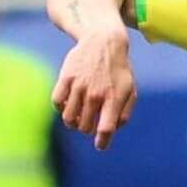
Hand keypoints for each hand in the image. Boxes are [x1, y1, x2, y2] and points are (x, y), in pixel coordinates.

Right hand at [53, 30, 137, 149]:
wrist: (103, 41)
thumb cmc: (118, 69)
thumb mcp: (129, 89)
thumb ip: (124, 112)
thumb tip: (113, 130)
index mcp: (113, 99)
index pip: (105, 129)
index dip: (102, 142)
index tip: (100, 145)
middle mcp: (95, 94)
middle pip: (85, 127)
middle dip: (87, 129)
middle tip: (90, 122)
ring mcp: (79, 86)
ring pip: (68, 118)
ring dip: (73, 122)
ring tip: (78, 117)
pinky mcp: (66, 77)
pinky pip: (57, 102)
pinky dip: (60, 108)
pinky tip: (68, 104)